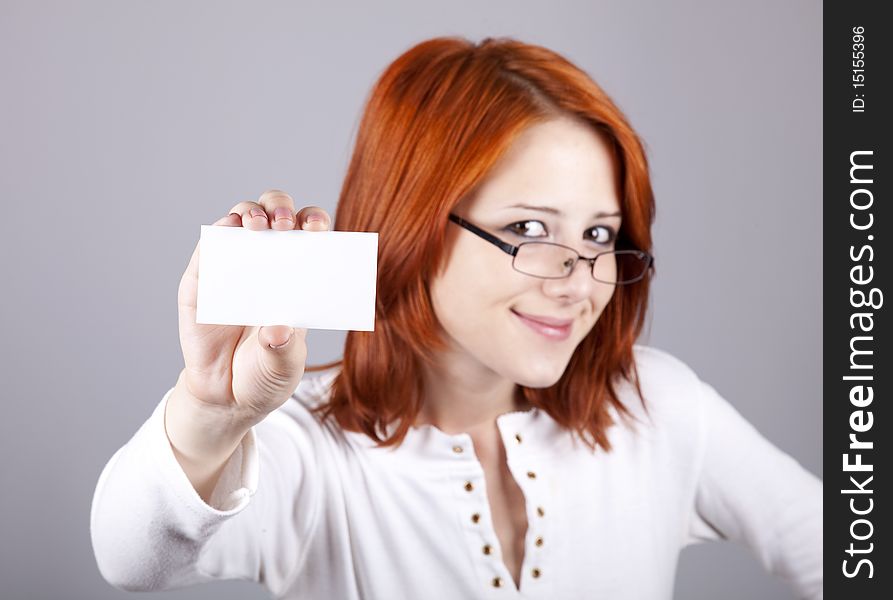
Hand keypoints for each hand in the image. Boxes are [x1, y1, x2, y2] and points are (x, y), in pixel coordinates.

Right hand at [176, 189, 330, 421]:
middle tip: (284, 224)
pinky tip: (226, 231)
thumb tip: (278, 332)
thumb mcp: (283, 368)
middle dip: (281, 208)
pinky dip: (217, 233)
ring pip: (242, 219)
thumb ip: (283, 351)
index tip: (318, 228)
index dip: (315, 222)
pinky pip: (209, 247)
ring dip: (250, 212)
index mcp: (299, 277)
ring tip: (257, 225)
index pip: (310, 235)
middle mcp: (268, 262)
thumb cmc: (265, 374)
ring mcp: (234, 266)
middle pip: (276, 215)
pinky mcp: (202, 278)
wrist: (226, 397)